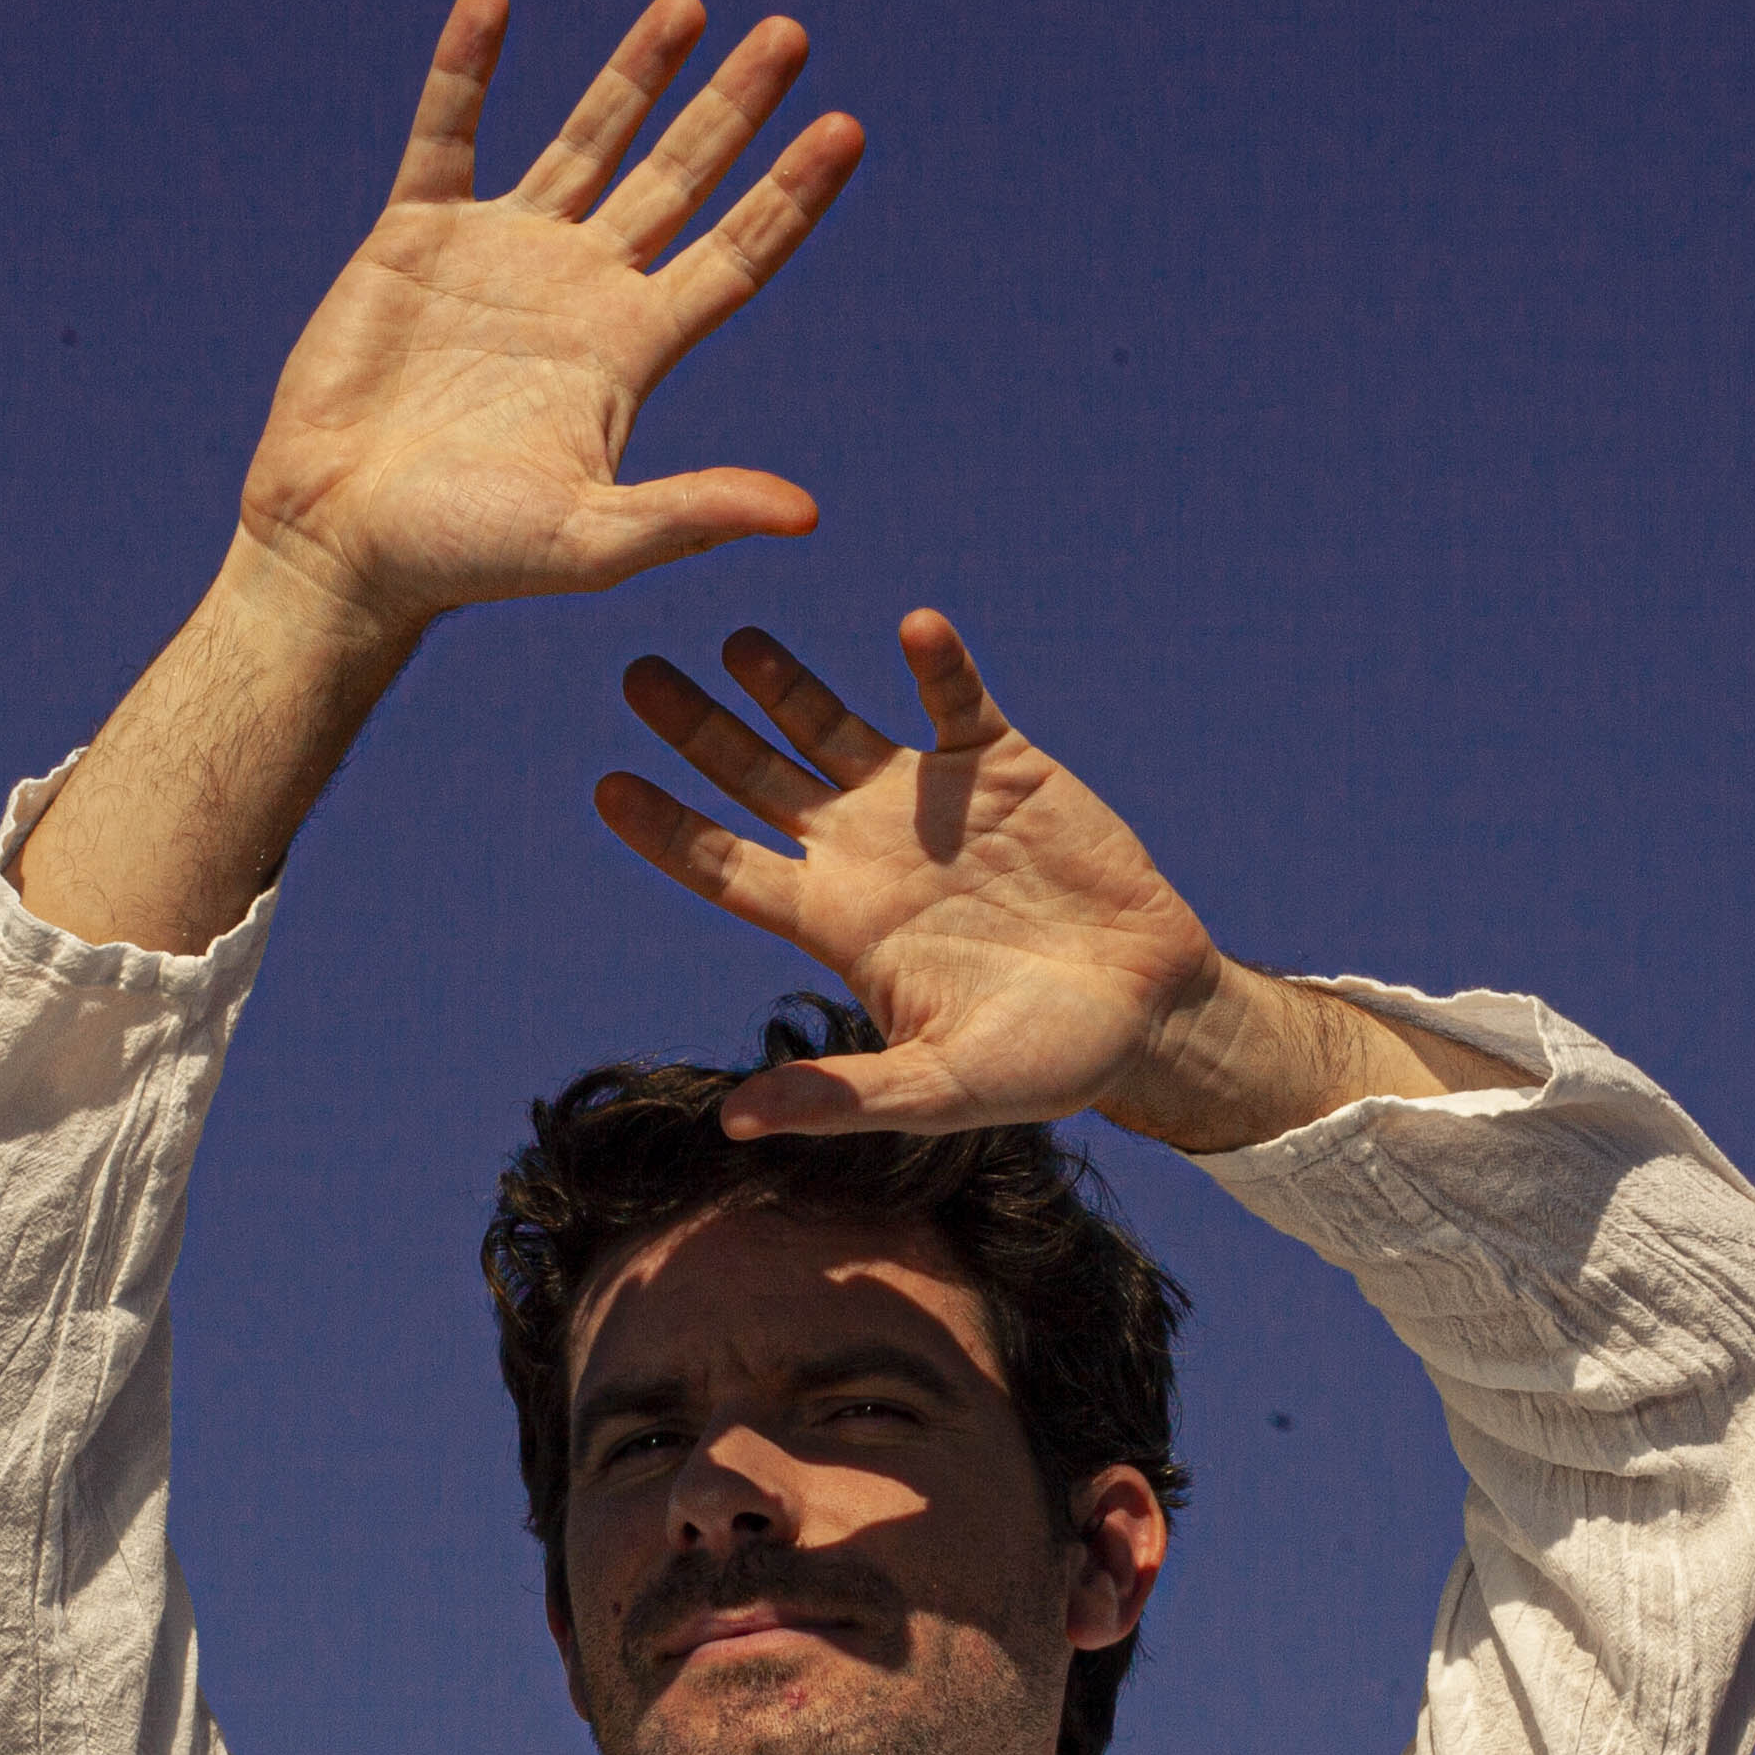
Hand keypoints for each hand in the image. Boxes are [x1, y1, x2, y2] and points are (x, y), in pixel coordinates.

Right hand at [235, 0, 867, 645]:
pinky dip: (466, 67)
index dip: (791, 193)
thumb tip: (807, 513)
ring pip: (585, 140)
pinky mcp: (414, 237)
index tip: (847, 127)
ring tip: (686, 5)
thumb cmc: (466, 558)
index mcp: (632, 348)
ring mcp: (500, 254)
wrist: (340, 545)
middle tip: (790, 34)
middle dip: (733, 108)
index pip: (737, 252)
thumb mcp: (594, 540)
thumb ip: (693, 513)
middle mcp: (580, 288)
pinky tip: (491, 0)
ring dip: (632, 73)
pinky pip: (446, 132)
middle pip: (680, 177)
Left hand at [594, 613, 1229, 1137]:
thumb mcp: (939, 1090)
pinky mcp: (1001, 765)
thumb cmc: (1041, 1063)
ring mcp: (928, 801)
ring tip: (735, 638)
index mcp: (837, 922)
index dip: (667, 829)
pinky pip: (956, 699)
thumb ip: (842, 1098)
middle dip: (698, 728)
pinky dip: (939, 663)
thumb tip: (734, 1125)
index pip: (727, 867)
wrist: (1148, 1011)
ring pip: (833, 723)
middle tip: (638, 675)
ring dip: (785, 681)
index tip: (607, 785)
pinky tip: (917, 629)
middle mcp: (865, 851)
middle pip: (757, 778)